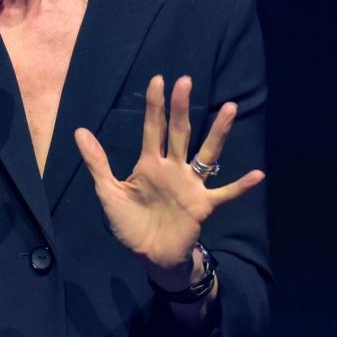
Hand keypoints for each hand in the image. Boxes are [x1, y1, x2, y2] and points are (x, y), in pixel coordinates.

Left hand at [74, 75, 263, 286]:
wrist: (149, 256)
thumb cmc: (130, 223)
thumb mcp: (108, 191)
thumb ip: (97, 162)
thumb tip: (80, 130)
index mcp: (150, 164)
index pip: (152, 128)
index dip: (154, 105)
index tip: (158, 79)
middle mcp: (173, 169)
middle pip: (179, 132)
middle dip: (181, 107)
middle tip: (185, 81)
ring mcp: (190, 185)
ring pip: (206, 154)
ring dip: (217, 132)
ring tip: (229, 108)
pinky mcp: (202, 206)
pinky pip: (224, 194)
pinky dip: (240, 186)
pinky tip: (257, 175)